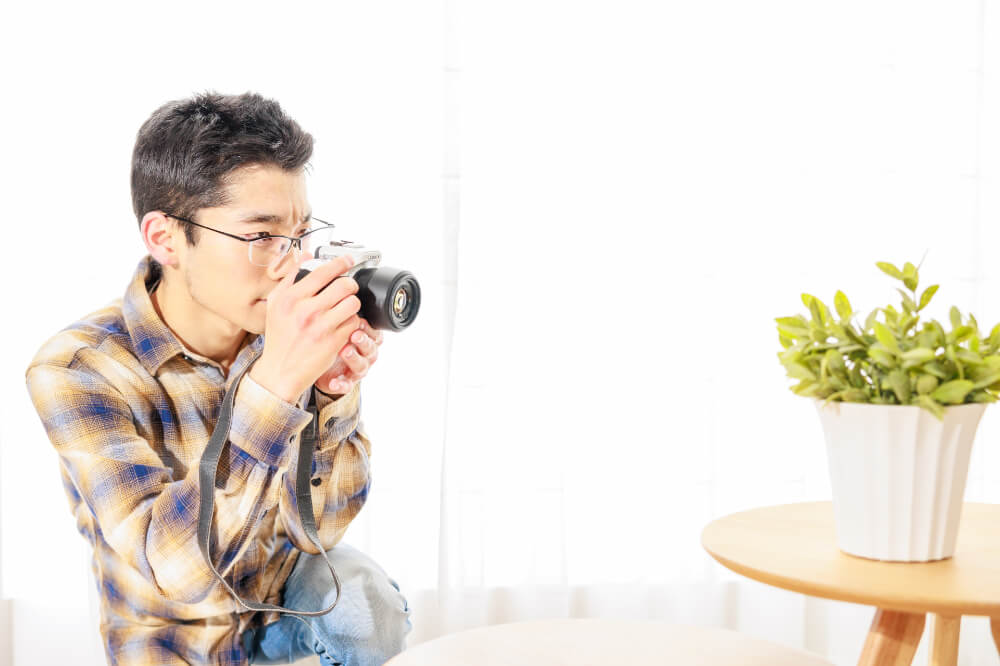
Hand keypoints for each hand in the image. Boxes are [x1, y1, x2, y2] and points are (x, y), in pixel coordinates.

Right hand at [249, 253, 361, 403]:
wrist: (280, 371)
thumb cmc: (279, 337)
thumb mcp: (276, 304)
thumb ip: (290, 278)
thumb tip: (306, 256)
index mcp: (290, 298)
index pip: (322, 272)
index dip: (341, 263)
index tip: (348, 260)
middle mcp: (305, 310)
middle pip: (344, 285)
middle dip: (350, 285)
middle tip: (348, 289)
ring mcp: (320, 326)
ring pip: (353, 303)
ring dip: (353, 304)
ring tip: (345, 308)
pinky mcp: (333, 341)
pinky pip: (354, 323)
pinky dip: (352, 322)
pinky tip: (343, 324)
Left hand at [315, 318, 383, 395]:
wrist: (323, 365)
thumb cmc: (333, 339)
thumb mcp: (338, 323)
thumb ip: (342, 311)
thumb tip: (338, 289)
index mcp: (366, 338)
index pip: (374, 332)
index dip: (369, 328)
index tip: (359, 321)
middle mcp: (364, 353)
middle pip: (371, 348)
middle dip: (364, 341)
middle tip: (354, 334)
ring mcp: (356, 369)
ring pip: (361, 366)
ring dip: (354, 358)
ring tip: (344, 351)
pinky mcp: (345, 382)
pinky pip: (347, 385)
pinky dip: (342, 384)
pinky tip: (334, 381)